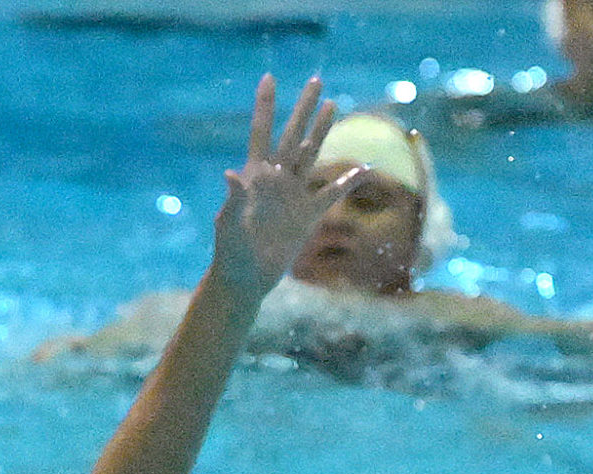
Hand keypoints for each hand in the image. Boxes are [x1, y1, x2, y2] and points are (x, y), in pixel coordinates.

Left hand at [209, 75, 361, 301]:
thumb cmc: (230, 251)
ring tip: (333, 105)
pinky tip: (364, 169)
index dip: (265, 106)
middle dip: (304, 107)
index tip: (269, 77)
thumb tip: (230, 174)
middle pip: (293, 135)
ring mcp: (293, 195)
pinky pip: (331, 195)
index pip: (261, 132)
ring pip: (312, 154)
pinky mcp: (307, 216)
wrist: (245, 278)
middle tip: (317, 80)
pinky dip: (348, 183)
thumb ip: (233, 198)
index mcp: (256, 176)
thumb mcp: (228, 223)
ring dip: (323, 131)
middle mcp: (276, 179)